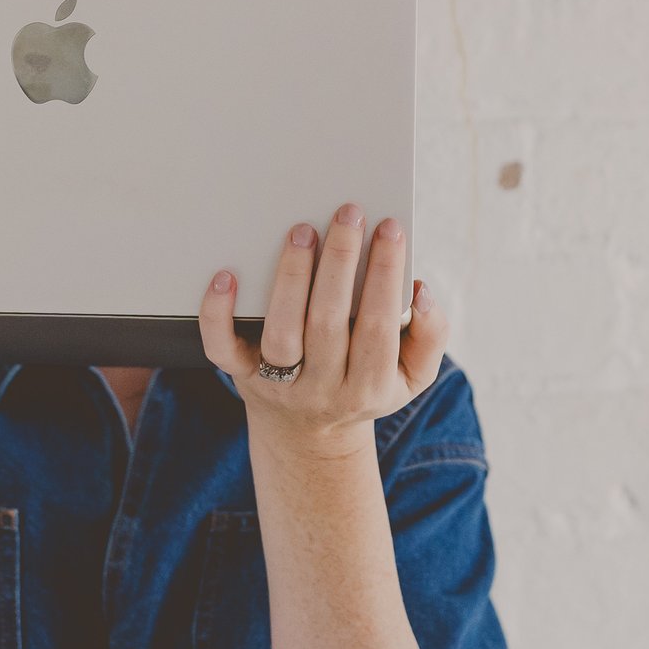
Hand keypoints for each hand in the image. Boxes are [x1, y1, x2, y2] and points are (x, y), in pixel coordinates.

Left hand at [198, 202, 446, 458]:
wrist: (309, 435)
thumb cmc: (365, 385)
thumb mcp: (411, 376)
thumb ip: (430, 335)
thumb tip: (421, 292)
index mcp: (369, 385)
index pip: (379, 325)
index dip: (385, 275)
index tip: (390, 228)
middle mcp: (322, 388)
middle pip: (328, 322)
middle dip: (340, 262)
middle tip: (348, 213)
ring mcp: (277, 384)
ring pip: (281, 332)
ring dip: (291, 277)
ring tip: (302, 231)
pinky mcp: (240, 375)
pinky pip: (222, 348)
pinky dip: (218, 313)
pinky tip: (226, 276)